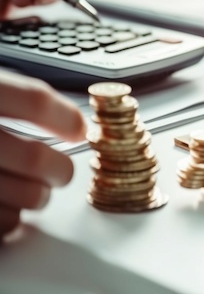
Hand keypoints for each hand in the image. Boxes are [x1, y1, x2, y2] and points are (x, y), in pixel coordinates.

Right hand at [0, 70, 86, 238]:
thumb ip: (14, 97)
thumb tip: (73, 121)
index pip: (33, 100)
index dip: (65, 117)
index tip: (79, 129)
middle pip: (36, 157)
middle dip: (59, 168)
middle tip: (60, 170)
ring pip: (27, 195)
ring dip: (39, 195)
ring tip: (30, 189)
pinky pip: (5, 223)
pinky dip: (12, 217)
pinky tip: (5, 203)